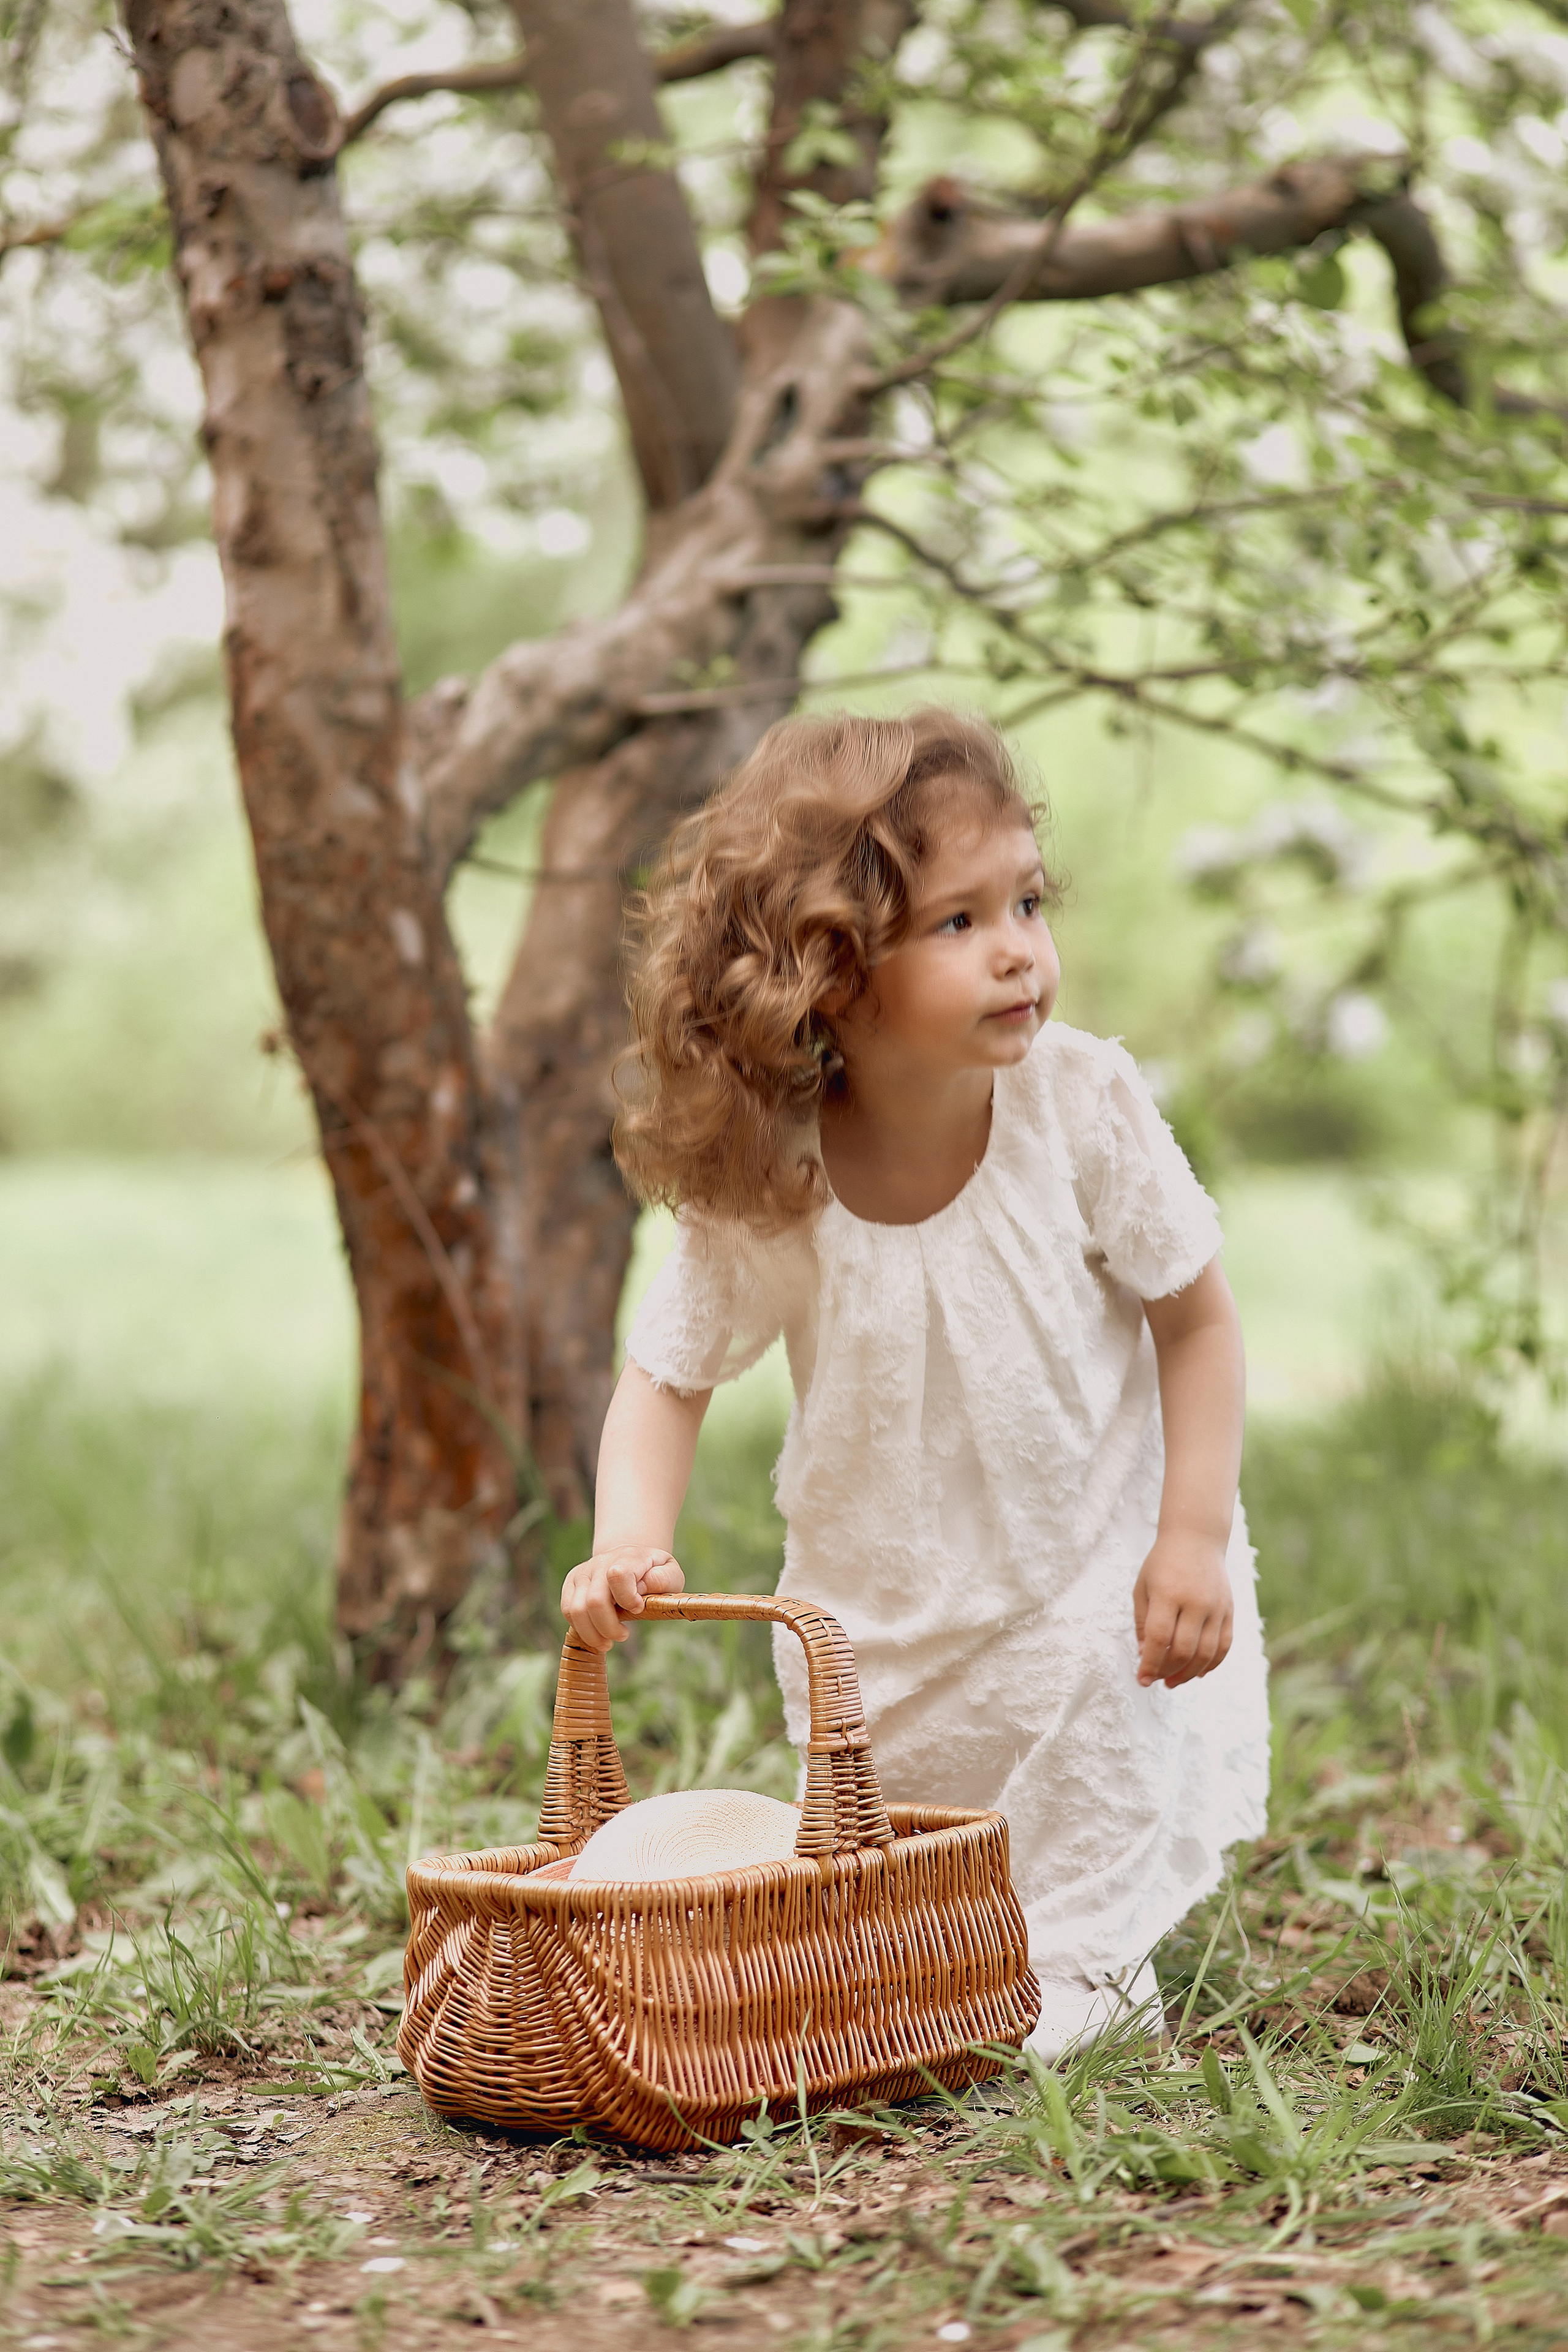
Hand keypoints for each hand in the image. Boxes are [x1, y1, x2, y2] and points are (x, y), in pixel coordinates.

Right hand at [561, 1545, 684, 1652]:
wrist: (629, 1560)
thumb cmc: (653, 1572)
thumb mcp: (670, 1573)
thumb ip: (663, 1579)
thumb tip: (641, 1588)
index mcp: (628, 1557)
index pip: (618, 1575)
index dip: (627, 1598)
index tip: (638, 1609)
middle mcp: (601, 1562)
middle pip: (595, 1601)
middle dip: (609, 1627)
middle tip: (623, 1636)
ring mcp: (583, 1572)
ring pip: (576, 1610)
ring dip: (592, 1634)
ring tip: (607, 1643)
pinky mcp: (571, 1583)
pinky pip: (567, 1611)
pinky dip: (581, 1629)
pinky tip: (596, 1635)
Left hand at [1133, 1530, 1232, 1689]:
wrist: (1197, 1538)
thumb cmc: (1163, 1564)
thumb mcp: (1143, 1587)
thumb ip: (1143, 1623)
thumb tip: (1145, 1655)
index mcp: (1168, 1594)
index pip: (1159, 1638)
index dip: (1150, 1664)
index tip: (1142, 1680)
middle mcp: (1195, 1602)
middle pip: (1183, 1650)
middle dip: (1167, 1671)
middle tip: (1157, 1680)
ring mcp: (1216, 1607)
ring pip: (1206, 1653)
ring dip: (1189, 1673)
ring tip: (1174, 1681)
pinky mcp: (1229, 1610)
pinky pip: (1224, 1645)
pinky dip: (1212, 1664)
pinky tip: (1198, 1672)